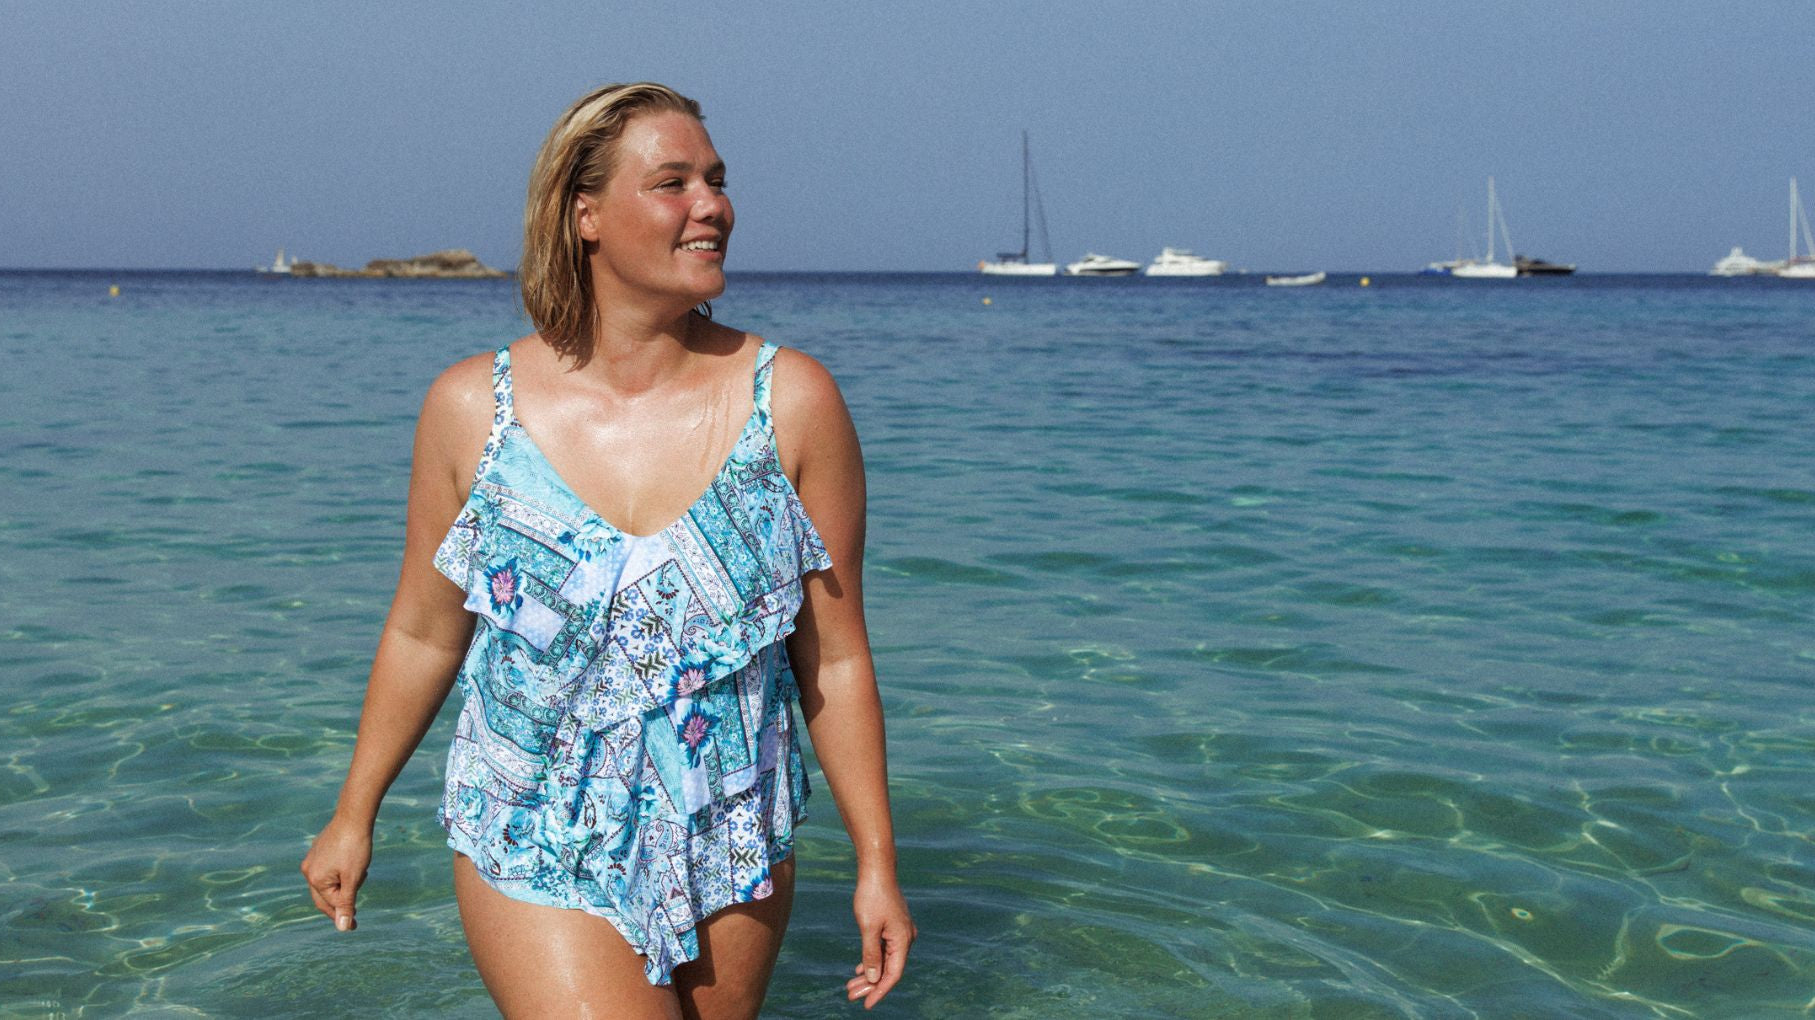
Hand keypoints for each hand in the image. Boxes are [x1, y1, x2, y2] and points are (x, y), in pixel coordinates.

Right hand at [300, 814, 371, 931]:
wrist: (354, 816)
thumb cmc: (355, 847)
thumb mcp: (353, 879)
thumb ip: (347, 904)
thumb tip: (342, 928)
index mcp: (315, 879)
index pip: (330, 904)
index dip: (343, 915)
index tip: (354, 925)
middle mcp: (308, 870)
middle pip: (325, 896)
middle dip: (341, 903)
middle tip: (355, 914)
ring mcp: (312, 859)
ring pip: (328, 882)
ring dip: (344, 885)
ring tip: (361, 875)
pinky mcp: (319, 850)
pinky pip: (329, 869)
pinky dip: (341, 873)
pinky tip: (355, 867)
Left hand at [844, 873, 914, 1008]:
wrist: (877, 869)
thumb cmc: (872, 895)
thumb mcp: (868, 927)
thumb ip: (871, 954)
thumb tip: (874, 978)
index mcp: (902, 940)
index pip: (893, 974)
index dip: (879, 991)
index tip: (866, 1005)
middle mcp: (905, 938)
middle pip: (889, 969)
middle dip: (870, 984)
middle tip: (850, 995)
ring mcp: (900, 931)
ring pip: (885, 960)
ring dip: (869, 973)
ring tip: (850, 986)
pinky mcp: (893, 925)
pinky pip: (884, 949)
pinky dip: (872, 960)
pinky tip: (860, 968)